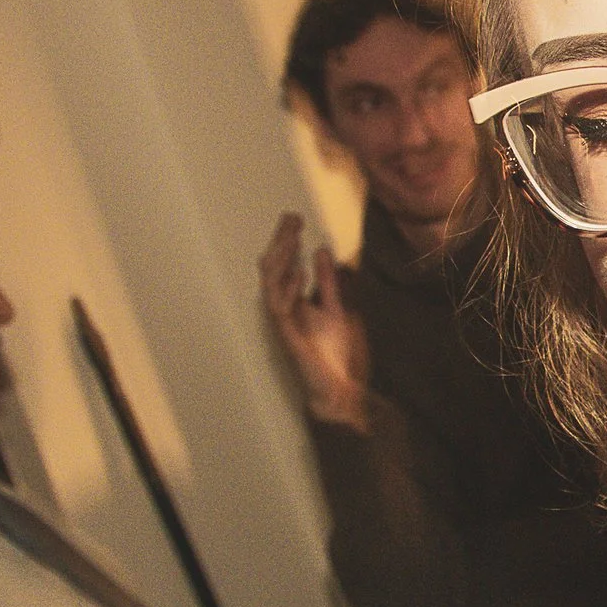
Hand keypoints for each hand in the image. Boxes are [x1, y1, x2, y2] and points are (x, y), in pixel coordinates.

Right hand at [259, 213, 370, 428]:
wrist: (336, 388)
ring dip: (281, 260)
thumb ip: (327, 281)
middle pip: (272, 268)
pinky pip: (280, 308)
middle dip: (280, 242)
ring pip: (270, 284)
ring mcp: (283, 321)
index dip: (286, 240)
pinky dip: (289, 288)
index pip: (283, 263)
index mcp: (293, 299)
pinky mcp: (288, 336)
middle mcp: (283, 308)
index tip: (295, 217)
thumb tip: (320, 249)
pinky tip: (299, 271)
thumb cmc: (332, 352)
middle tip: (291, 218)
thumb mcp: (335, 307)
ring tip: (293, 238)